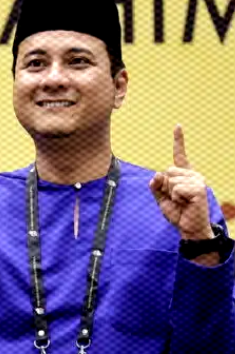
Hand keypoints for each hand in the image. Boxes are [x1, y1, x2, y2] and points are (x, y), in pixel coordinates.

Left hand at [149, 124, 213, 240]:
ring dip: (171, 194)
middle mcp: (193, 174)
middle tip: (176, 199)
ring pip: (170, 180)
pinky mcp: (199, 188)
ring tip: (182, 202)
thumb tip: (157, 174)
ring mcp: (197, 180)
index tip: (177, 125)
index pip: (179, 155)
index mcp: (184, 175)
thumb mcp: (161, 198)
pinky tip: (186, 203)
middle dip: (165, 187)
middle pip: (166, 171)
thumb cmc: (177, 213)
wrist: (189, 227)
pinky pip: (176, 188)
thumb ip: (156, 186)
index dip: (178, 140)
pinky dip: (176, 198)